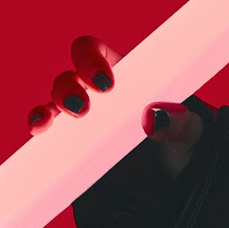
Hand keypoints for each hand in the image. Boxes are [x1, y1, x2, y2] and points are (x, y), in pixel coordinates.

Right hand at [26, 35, 205, 179]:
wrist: (171, 176)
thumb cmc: (180, 138)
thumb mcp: (190, 131)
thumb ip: (179, 122)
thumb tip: (154, 116)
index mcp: (125, 73)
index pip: (94, 51)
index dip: (90, 59)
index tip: (105, 83)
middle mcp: (96, 91)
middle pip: (69, 76)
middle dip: (69, 88)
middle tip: (83, 109)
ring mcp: (81, 117)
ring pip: (54, 102)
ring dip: (50, 108)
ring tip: (48, 124)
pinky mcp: (71, 144)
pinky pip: (49, 131)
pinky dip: (40, 128)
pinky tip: (39, 132)